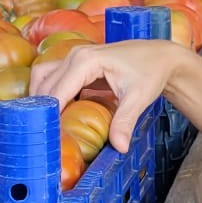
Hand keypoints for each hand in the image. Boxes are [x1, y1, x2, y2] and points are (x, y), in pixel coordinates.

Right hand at [30, 41, 178, 151]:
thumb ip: (125, 122)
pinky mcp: (76, 63)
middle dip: (42, 110)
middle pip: (46, 86)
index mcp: (86, 61)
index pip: (57, 91)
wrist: (160, 56)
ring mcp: (74, 56)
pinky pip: (52, 78)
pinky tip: (54, 114)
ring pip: (43, 78)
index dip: (50, 114)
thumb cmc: (150, 72)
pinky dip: (49, 94)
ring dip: (41, 100)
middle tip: (43, 136)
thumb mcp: (138, 98)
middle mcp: (75, 55)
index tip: (46, 136)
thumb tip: (119, 147)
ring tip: (44, 124)